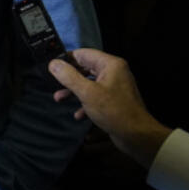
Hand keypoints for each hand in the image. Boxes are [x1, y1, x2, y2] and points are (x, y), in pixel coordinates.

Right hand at [49, 48, 172, 167]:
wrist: (137, 135)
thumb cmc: (113, 111)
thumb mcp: (87, 92)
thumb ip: (69, 76)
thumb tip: (53, 64)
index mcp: (110, 64)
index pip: (82, 54)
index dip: (66, 59)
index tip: (51, 68)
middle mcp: (113, 72)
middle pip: (85, 68)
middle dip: (68, 77)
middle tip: (53, 84)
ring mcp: (114, 86)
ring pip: (88, 82)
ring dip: (73, 90)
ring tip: (59, 99)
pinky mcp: (114, 100)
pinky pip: (95, 95)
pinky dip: (85, 102)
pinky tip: (78, 114)